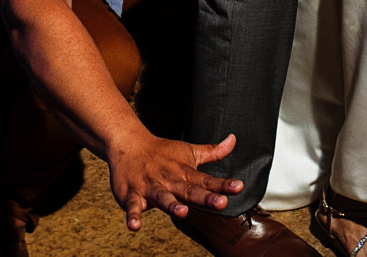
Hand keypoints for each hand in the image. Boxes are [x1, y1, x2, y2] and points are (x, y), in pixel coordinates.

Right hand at [107, 132, 242, 230]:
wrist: (128, 143)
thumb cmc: (162, 152)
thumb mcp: (189, 151)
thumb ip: (213, 152)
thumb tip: (233, 140)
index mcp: (184, 173)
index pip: (206, 180)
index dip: (223, 185)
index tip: (238, 187)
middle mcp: (170, 180)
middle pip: (189, 191)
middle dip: (205, 198)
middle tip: (220, 203)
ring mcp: (151, 187)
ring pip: (163, 198)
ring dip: (172, 205)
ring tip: (182, 212)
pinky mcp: (132, 195)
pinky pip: (132, 207)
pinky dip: (133, 216)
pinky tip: (135, 226)